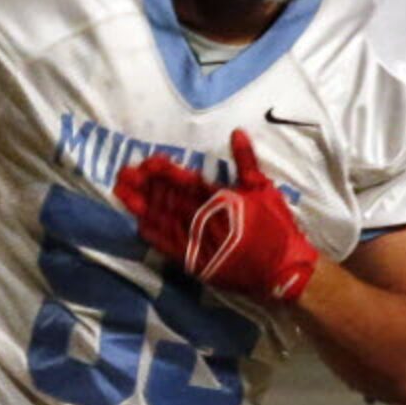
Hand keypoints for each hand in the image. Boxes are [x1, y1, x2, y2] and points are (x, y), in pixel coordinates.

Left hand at [115, 129, 318, 302]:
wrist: (283, 271)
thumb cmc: (276, 227)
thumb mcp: (263, 189)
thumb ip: (246, 161)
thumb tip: (236, 133)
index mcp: (220, 199)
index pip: (185, 181)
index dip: (164, 171)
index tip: (148, 161)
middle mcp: (204, 219)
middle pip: (167, 199)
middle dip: (144, 185)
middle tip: (124, 173)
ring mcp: (197, 242)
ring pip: (162, 220)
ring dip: (141, 205)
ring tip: (122, 191)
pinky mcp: (195, 262)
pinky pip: (167, 246)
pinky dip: (152, 233)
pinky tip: (138, 222)